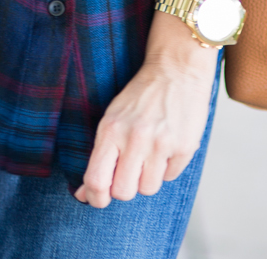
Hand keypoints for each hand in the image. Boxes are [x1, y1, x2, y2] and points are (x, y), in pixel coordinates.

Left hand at [75, 14, 216, 206]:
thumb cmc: (141, 95)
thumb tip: (84, 193)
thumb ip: (100, 155)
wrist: (176, 68)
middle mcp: (134, 138)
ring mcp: (160, 144)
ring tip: (149, 154)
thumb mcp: (113, 117)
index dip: (94, 197)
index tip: (97, 199)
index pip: (96, 179)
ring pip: (148, 189)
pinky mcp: (183, 147)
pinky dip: (167, 168)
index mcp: (111, 129)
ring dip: (147, 178)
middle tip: (128, 173)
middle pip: (123, 192)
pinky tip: (166, 146)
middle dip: (124, 188)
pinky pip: (170, 177)